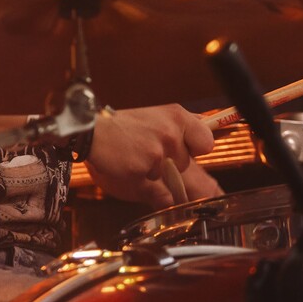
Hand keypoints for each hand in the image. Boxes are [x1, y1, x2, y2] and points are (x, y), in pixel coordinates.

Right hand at [86, 104, 222, 207]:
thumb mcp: (157, 116)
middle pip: (186, 163)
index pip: (206, 142)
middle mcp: (170, 132)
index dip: (196, 148)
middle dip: (171, 162)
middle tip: (149, 148)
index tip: (188, 148)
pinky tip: (128, 164)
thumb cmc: (123, 126)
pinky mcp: (143, 169)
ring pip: (168, 175)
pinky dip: (140, 178)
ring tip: (136, 154)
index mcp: (177, 116)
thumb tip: (209, 131)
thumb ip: (183, 126)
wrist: (92, 132)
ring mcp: (157, 152)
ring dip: (155, 171)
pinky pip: (151, 185)